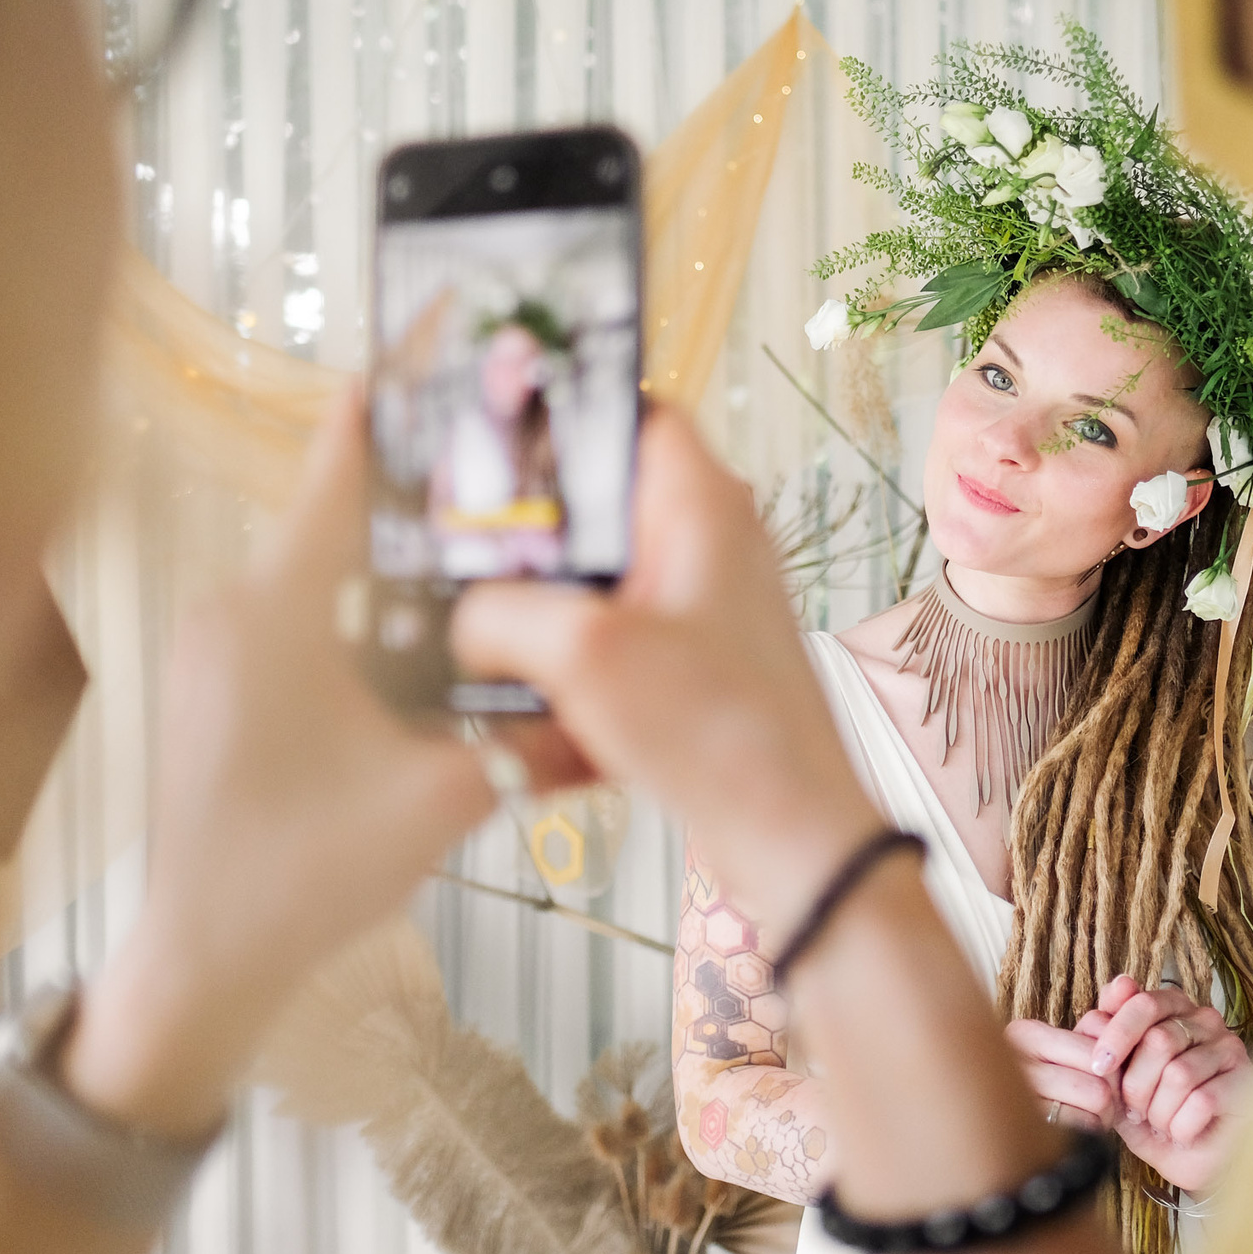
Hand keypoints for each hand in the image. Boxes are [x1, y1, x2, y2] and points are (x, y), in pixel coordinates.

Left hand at [67, 389, 511, 1135]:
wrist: (197, 963)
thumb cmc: (300, 876)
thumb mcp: (440, 801)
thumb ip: (529, 739)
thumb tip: (614, 701)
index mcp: (276, 606)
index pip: (342, 464)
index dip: (399, 397)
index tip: (446, 334)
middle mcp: (232, 606)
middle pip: (343, 514)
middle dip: (428, 491)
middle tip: (516, 465)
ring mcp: (214, 647)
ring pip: (324, 571)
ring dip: (398, 561)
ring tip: (491, 548)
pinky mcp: (214, 687)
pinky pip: (299, 618)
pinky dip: (364, 612)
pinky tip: (429, 640)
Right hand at [452, 407, 878, 930]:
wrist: (792, 840)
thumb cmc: (721, 735)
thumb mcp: (585, 655)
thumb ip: (502, 614)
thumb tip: (463, 620)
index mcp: (701, 506)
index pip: (634, 413)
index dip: (565, 415)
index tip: (493, 434)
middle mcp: (709, 545)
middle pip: (602, 503)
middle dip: (530, 528)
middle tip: (461, 543)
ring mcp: (702, 610)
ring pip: (597, 580)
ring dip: (540, 606)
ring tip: (473, 625)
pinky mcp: (692, 670)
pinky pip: (610, 646)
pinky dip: (566, 667)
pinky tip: (518, 707)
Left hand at [1006, 976, 1250, 1192]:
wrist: (1190, 1162)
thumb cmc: (1153, 1117)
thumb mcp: (1118, 1084)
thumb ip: (1106, 1047)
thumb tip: (1096, 1015)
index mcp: (1173, 1010)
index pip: (1144, 1003)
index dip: (1117, 1035)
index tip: (1098, 1067)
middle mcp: (1206, 1021)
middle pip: (1159, 1040)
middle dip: (1136, 1086)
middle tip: (1137, 1110)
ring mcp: (1231, 1049)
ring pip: (1179, 1074)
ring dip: (1160, 1111)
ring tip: (1162, 1124)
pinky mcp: (1248, 1083)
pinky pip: (1203, 1101)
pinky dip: (1182, 1126)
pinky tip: (1183, 1133)